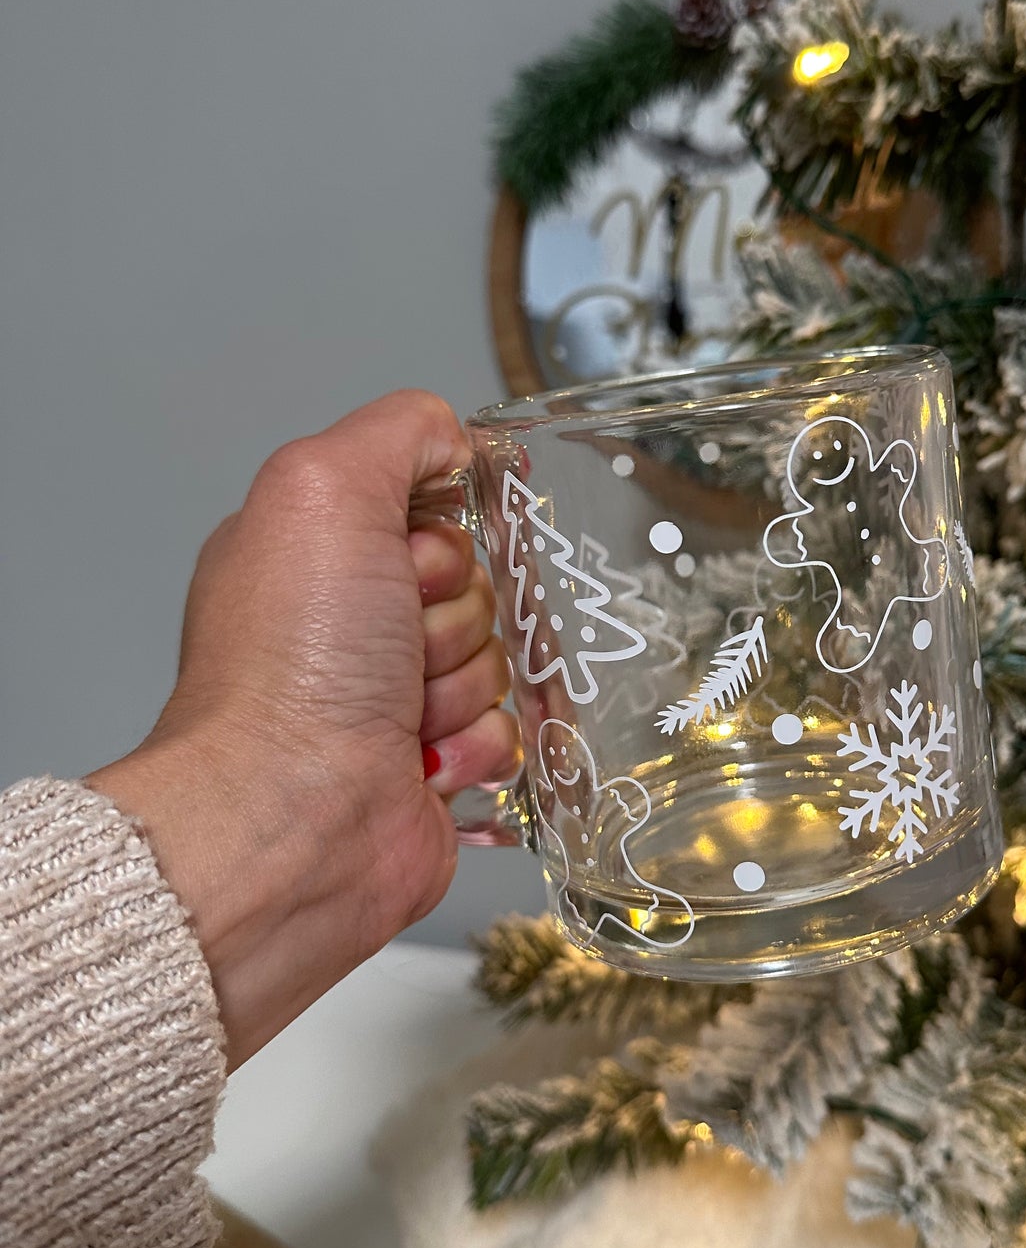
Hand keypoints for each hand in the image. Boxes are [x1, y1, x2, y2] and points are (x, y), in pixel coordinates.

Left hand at [89, 391, 518, 1065]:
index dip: (435, 533)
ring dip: (463, 683)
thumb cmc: (291, 664)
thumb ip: (397, 432)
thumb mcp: (323, 487)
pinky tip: (422, 760)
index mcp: (312, 554)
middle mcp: (348, 625)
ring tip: (400, 713)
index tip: (404, 558)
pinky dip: (476, 743)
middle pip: (476, 583)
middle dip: (453, 613)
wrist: (295, 815)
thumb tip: (453, 437)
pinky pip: (511, 729)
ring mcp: (392, 701)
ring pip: (498, 657)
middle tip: (397, 645)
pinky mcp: (437, 767)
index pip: (430, 508)